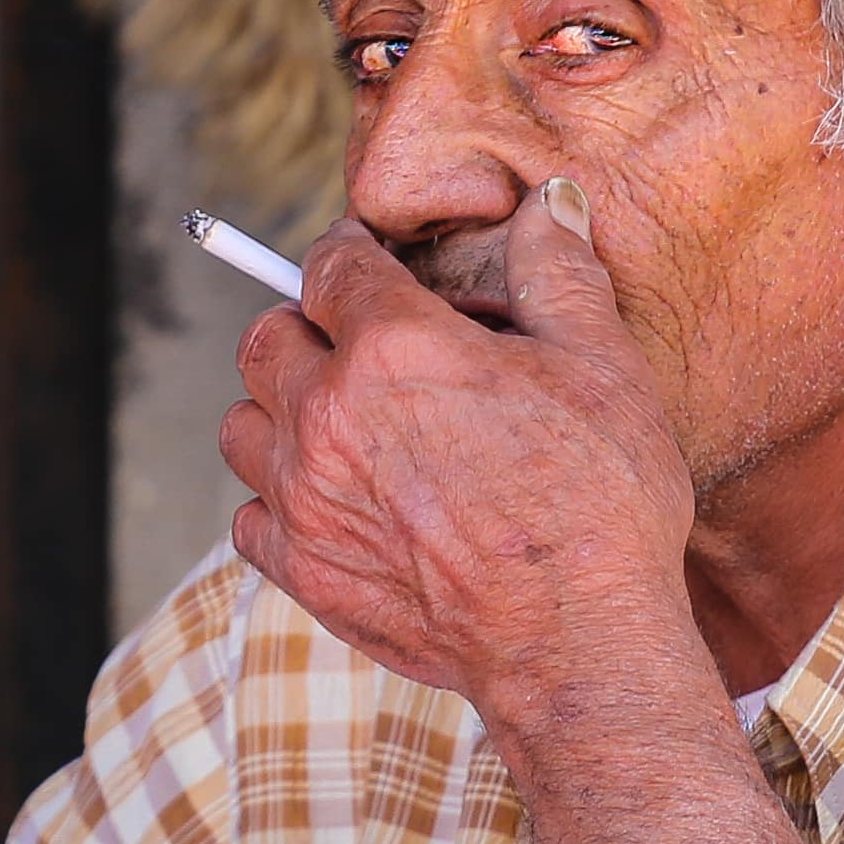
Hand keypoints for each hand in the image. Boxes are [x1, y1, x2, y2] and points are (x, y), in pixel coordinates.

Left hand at [220, 182, 702, 728]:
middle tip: (356, 346)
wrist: (576, 640)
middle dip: (304, 327)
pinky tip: (338, 504)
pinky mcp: (301, 569)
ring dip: (280, 414)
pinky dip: (278, 504)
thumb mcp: (601, 366)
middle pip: (265, 338)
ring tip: (342, 427)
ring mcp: (303, 498)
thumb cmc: (598, 501)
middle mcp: (327, 414)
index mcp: (393, 347)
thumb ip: (557, 272)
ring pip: (242, 424)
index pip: (329, 264)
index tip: (364, 264)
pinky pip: (248, 517)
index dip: (348, 253)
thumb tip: (548, 203)